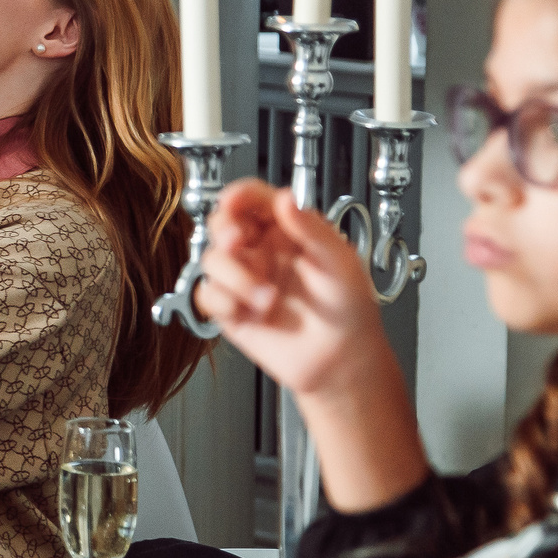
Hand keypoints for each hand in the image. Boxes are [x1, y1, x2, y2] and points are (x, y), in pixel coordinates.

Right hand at [194, 179, 393, 401]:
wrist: (341, 362)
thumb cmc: (350, 310)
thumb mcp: (340, 262)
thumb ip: (312, 228)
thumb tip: (286, 198)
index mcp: (287, 232)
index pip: (254, 200)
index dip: (239, 195)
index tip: (234, 201)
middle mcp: (261, 252)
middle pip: (222, 223)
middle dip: (225, 230)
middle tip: (238, 242)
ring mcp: (244, 280)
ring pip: (211, 259)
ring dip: (235, 277)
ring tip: (267, 298)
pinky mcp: (231, 309)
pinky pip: (207, 295)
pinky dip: (223, 301)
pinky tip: (251, 310)